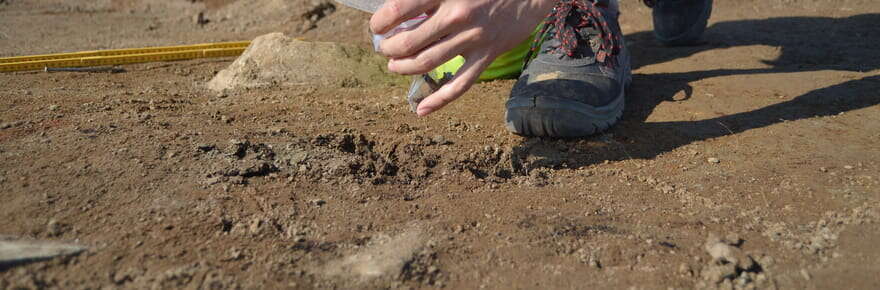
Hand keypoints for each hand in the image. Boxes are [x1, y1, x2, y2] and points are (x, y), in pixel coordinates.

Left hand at [371, 0, 553, 115]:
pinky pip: (459, 85)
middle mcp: (457, 15)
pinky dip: (438, 100)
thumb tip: (398, 10)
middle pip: (408, 42)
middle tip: (384, 48)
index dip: (380, 22)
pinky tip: (421, 110)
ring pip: (426, 63)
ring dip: (403, 68)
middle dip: (388, 49)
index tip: (377, 26)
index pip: (399, 9)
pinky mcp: (487, 55)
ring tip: (394, 66)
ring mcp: (473, 38)